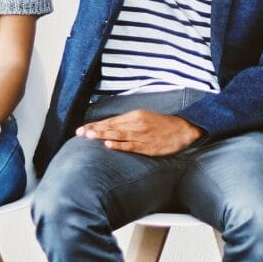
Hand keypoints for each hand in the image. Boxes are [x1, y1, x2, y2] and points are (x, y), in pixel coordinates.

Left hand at [77, 109, 202, 156]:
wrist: (183, 130)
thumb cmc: (163, 125)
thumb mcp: (145, 117)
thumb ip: (128, 122)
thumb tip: (110, 126)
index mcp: (135, 115)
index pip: (111, 120)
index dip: (96, 125)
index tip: (82, 128)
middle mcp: (136, 124)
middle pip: (111, 127)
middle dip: (94, 130)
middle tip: (79, 133)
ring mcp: (141, 135)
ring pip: (118, 135)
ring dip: (102, 135)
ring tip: (89, 136)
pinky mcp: (147, 146)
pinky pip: (130, 146)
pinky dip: (119, 145)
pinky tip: (108, 145)